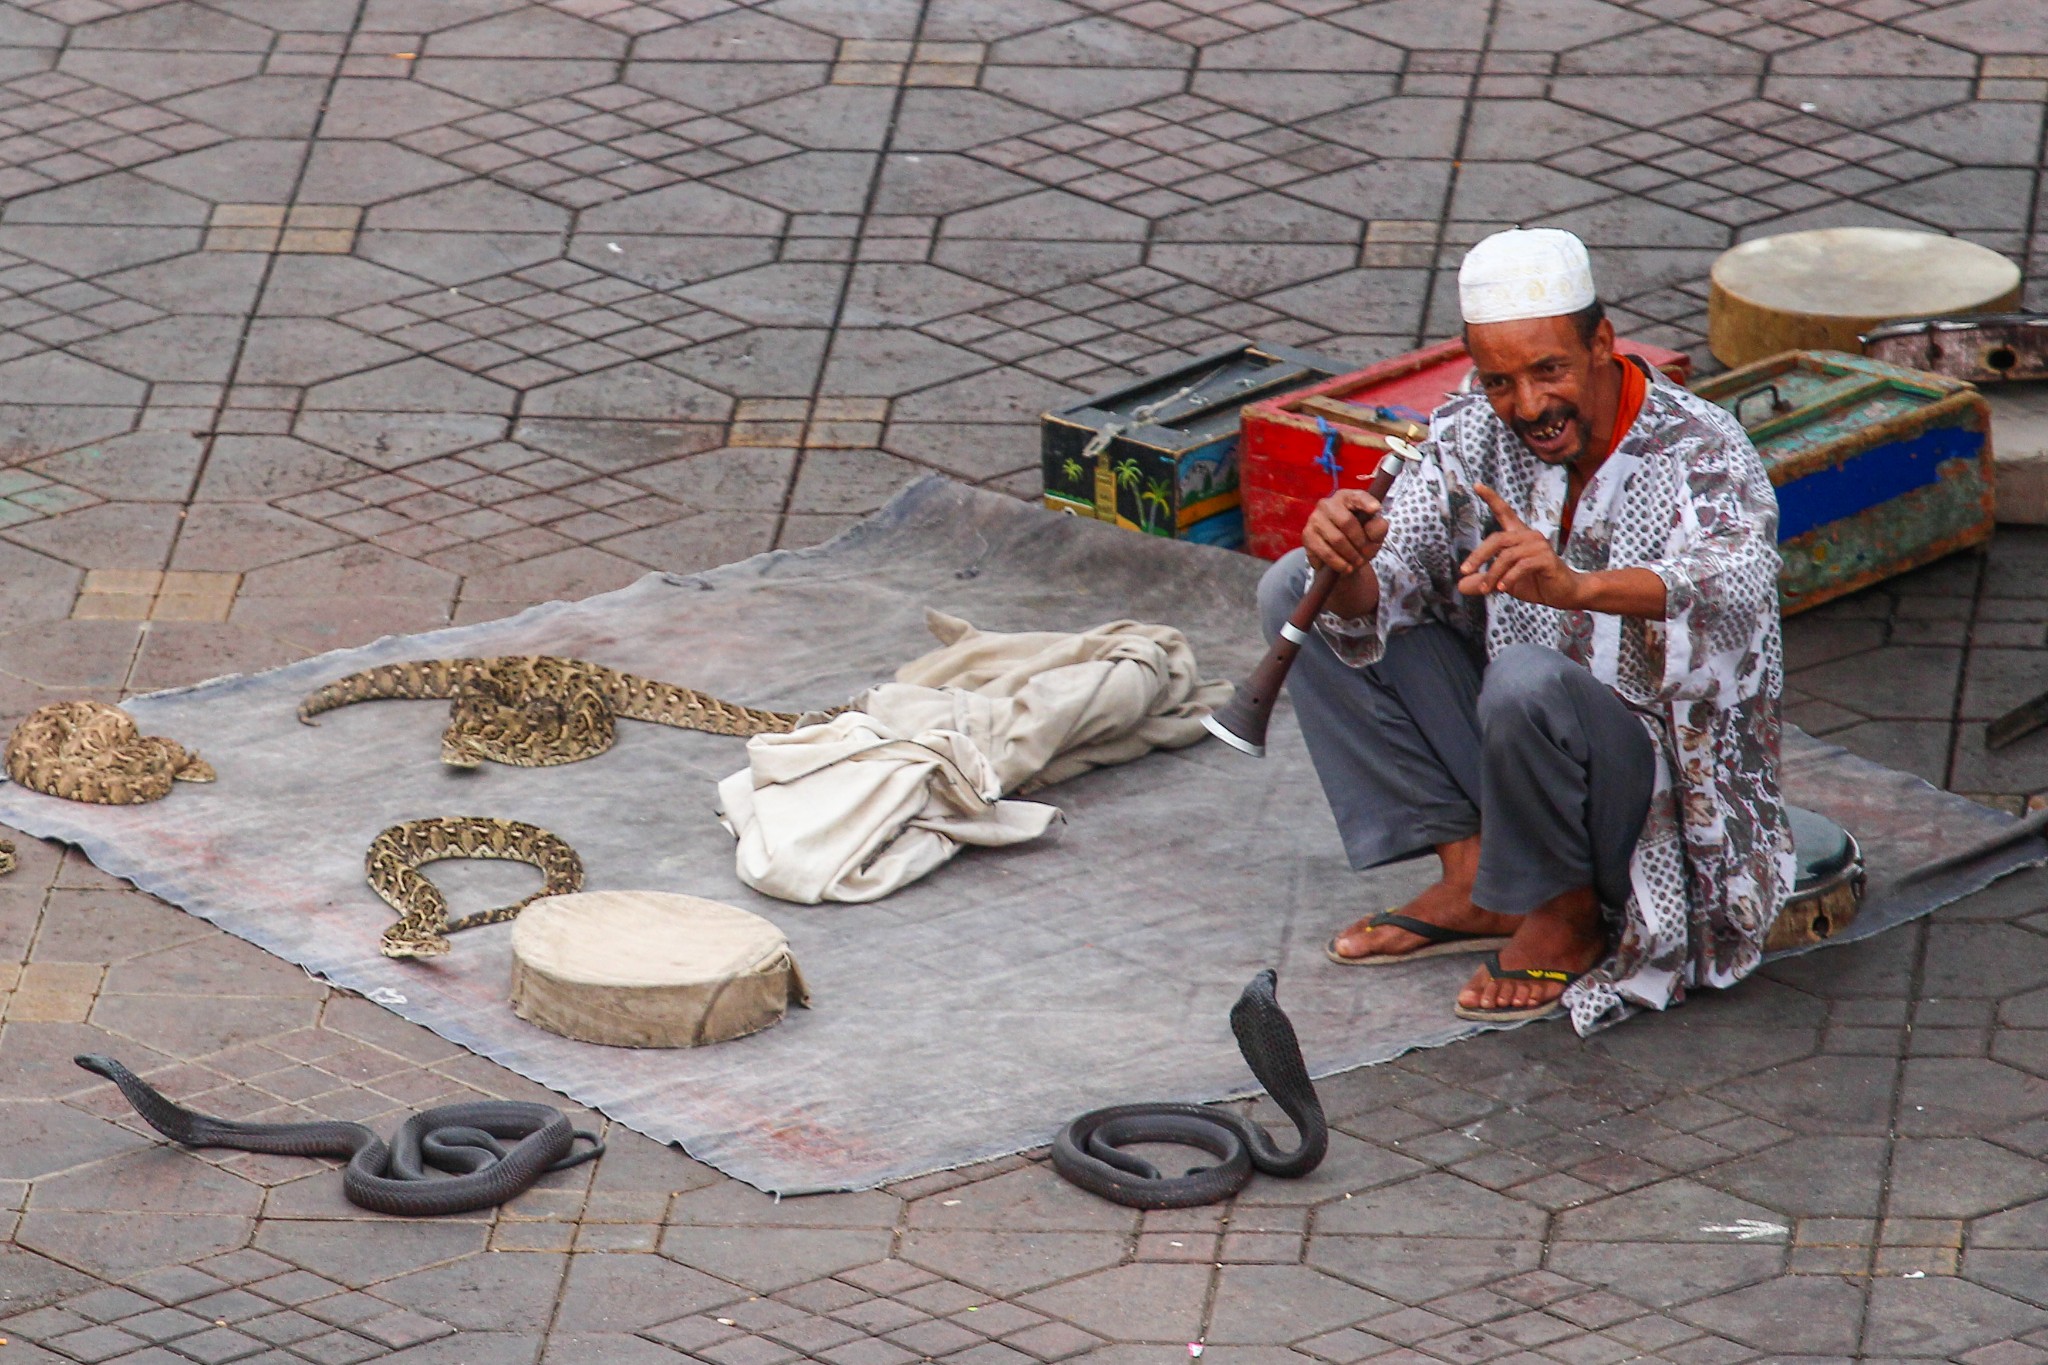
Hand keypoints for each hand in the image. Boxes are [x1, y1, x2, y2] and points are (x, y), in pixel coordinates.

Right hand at [1302, 489, 1387, 575]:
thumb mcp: (1374, 533)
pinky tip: (1346, 567)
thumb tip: (1378, 524)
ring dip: (1350, 555)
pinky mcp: (1307, 536)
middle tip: (1366, 554)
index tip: (1376, 508)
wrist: (1340, 556)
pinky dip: (1338, 563)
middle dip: (1360, 542)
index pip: (1357, 497)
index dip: (1366, 502)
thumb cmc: (1359, 538)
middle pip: (1347, 522)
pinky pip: (1325, 552)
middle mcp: (1327, 504)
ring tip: (1357, 563)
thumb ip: (1379, 527)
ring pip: (1336, 539)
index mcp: (1347, 497)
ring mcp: (1314, 519)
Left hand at [1458, 484, 1582, 607]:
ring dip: (1493, 574)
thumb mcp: (1503, 582)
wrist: (1564, 593)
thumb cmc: (1535, 583)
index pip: (1504, 512)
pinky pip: (1522, 566)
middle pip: (1497, 539)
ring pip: (1507, 555)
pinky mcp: (1547, 559)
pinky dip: (1509, 578)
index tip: (1477, 485)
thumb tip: (1460, 585)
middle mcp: (1528, 535)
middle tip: (1464, 570)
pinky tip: (1501, 588)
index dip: (1491, 498)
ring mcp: (1539, 546)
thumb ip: (1483, 581)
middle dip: (1478, 555)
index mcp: (1518, 536)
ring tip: (1484, 590)